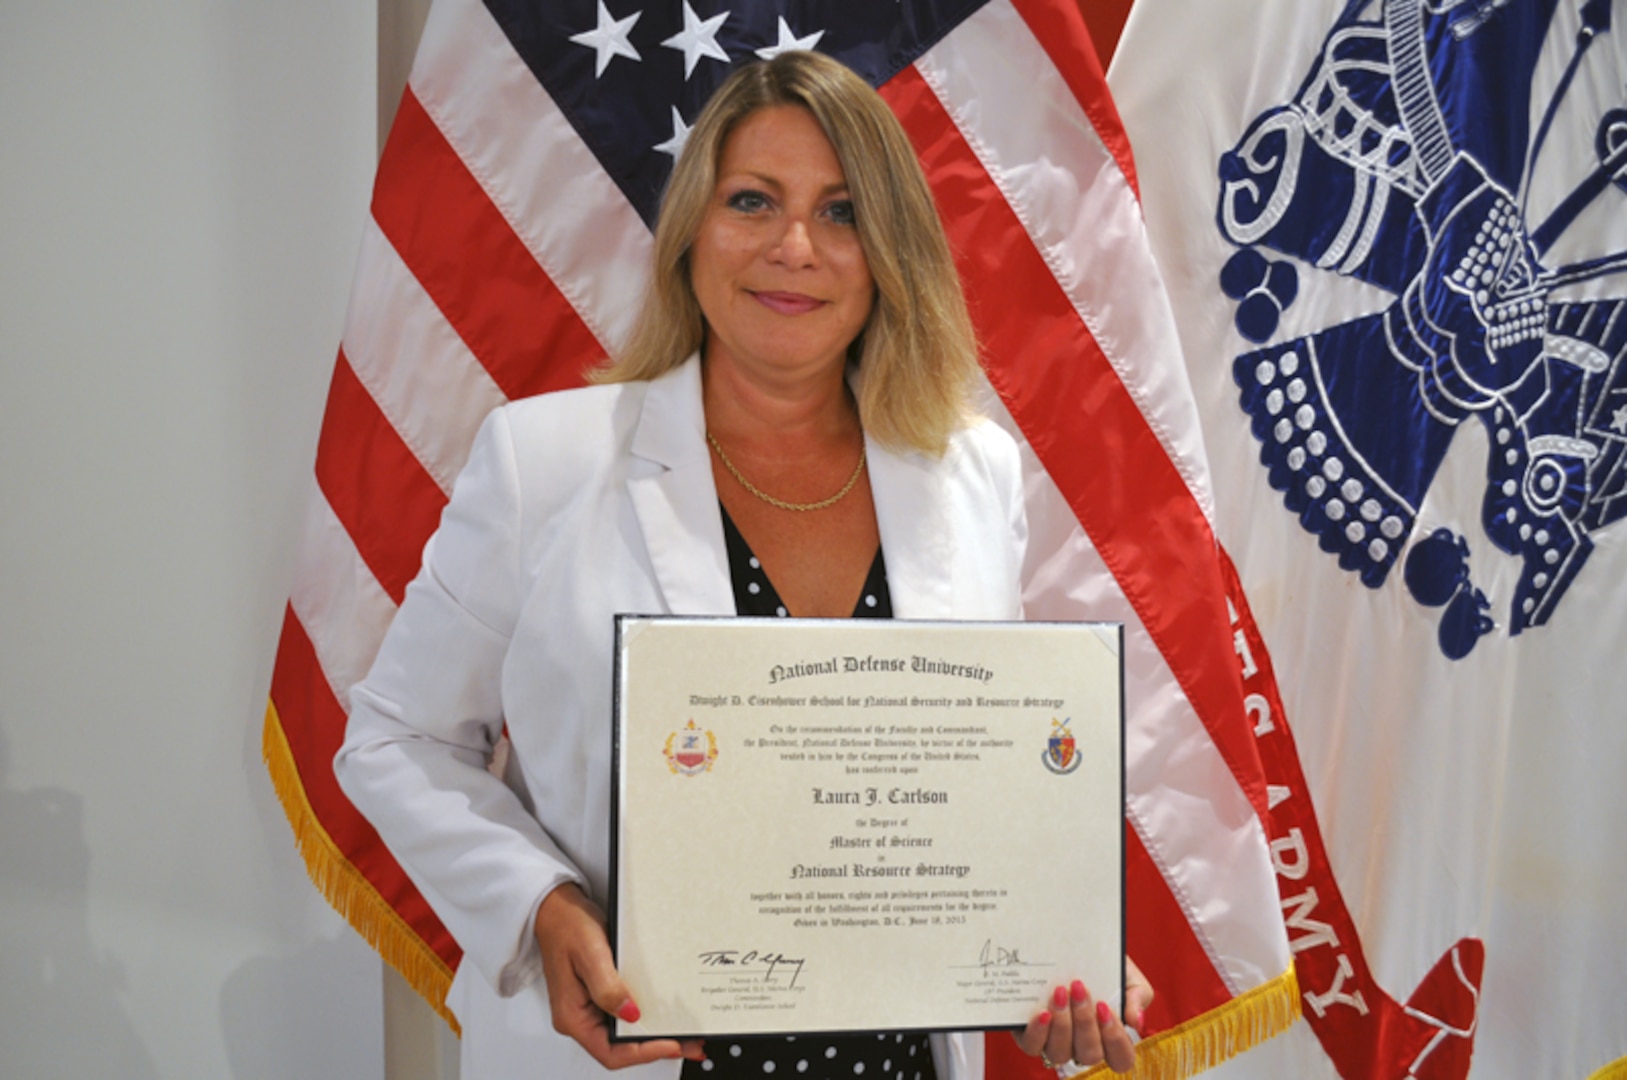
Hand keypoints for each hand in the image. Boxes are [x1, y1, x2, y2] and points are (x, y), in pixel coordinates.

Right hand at [534, 883, 704, 1068]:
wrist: (557, 907)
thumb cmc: (566, 925)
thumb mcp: (590, 953)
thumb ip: (608, 987)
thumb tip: (630, 1014)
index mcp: (573, 1016)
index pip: (610, 1052)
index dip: (642, 1053)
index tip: (670, 1044)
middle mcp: (581, 1017)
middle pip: (621, 1048)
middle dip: (656, 1048)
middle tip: (689, 1043)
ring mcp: (591, 1007)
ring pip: (625, 1034)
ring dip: (655, 1035)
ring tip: (684, 1033)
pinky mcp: (601, 995)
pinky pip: (625, 1014)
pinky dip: (647, 1018)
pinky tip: (665, 1014)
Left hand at [1013, 959, 1152, 1074]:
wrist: (1072, 945)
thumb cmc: (1104, 966)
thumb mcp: (1128, 975)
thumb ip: (1138, 997)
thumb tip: (1136, 1022)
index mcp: (1110, 1038)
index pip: (1121, 1059)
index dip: (1115, 1040)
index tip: (1104, 1007)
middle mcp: (1083, 1046)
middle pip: (1089, 1055)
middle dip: (1084, 1022)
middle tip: (1079, 988)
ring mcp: (1057, 1044)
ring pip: (1060, 1053)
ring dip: (1062, 1024)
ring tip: (1059, 993)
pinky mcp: (1033, 1035)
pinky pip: (1033, 1047)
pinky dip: (1038, 1032)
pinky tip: (1042, 1012)